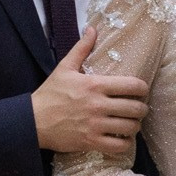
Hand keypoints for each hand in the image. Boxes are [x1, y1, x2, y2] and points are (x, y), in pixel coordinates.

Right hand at [32, 27, 148, 157]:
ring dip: (135, 126)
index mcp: (94, 85)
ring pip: (130, 127)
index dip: (142, 88)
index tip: (140, 90)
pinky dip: (125, 143)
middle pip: (136, 108)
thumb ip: (81, 48)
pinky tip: (123, 138)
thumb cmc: (50, 94)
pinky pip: (119, 146)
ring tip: (131, 123)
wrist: (32, 121)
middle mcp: (98, 105)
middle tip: (139, 108)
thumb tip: (92, 29)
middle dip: (142, 109)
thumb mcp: (64, 67)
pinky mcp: (91, 142)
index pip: (132, 86)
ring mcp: (95, 125)